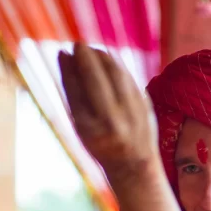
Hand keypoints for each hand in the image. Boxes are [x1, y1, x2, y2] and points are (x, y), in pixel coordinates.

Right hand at [58, 42, 157, 180]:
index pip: (76, 91)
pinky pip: (129, 78)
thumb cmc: (100, 142)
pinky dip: (117, 66)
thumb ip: (73, 92)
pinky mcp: (146, 106)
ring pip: (116, 75)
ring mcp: (131, 114)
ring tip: (92, 50)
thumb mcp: (81, 125)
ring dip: (103, 57)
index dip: (69, 68)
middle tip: (78, 45)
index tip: (64, 52)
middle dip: (86, 58)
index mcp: (90, 130)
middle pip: (96, 80)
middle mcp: (111, 122)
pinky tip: (108, 59)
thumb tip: (64, 56)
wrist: (134, 165)